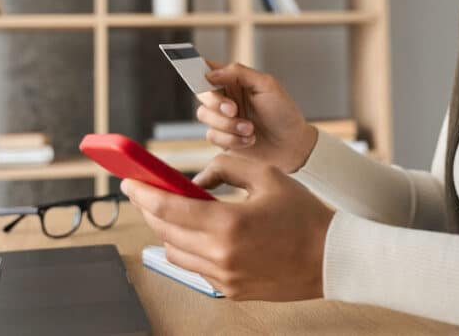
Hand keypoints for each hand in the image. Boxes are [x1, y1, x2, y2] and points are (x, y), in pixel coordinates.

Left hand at [121, 154, 334, 300]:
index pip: (169, 208)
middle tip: (144, 192)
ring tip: (175, 212)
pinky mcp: (231, 290)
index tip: (129, 181)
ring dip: (169, 231)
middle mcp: (222, 255)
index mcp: (229, 224)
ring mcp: (225, 277)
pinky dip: (191, 248)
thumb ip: (226, 168)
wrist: (330, 257)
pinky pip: (196, 268)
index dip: (143, 193)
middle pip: (165, 232)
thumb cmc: (304, 216)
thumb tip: (196, 179)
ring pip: (175, 253)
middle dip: (150, 209)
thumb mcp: (267, 176)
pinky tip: (200, 233)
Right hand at [194, 61, 317, 174]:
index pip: (209, 69)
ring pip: (204, 116)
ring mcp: (223, 119)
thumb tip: (212, 72)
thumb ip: (239, 73)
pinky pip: (212, 136)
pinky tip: (249, 140)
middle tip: (234, 110)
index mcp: (235, 81)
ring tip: (250, 129)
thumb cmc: (284, 113)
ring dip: (228, 124)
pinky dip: (231, 139)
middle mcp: (226, 98)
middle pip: (201, 93)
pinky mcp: (222, 138)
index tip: (192, 70)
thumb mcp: (267, 85)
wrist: (292, 146)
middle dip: (216, 102)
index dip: (195, 67)